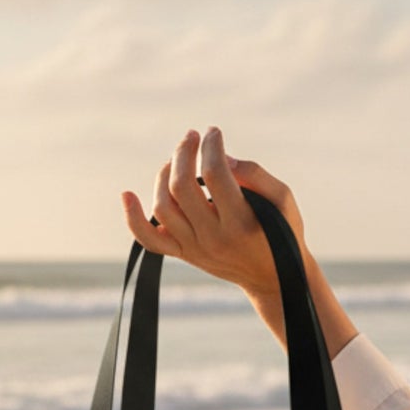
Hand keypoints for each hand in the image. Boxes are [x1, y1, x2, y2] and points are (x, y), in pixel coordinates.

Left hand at [121, 127, 309, 328]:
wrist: (270, 277)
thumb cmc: (281, 231)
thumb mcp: (282, 200)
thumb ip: (255, 174)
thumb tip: (221, 156)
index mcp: (240, 222)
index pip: (214, 174)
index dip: (211, 146)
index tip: (213, 132)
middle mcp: (212, 237)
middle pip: (181, 187)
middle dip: (184, 153)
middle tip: (192, 137)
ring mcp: (193, 248)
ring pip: (163, 207)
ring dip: (165, 174)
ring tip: (177, 159)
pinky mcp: (182, 254)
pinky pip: (148, 239)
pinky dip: (133, 218)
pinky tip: (127, 194)